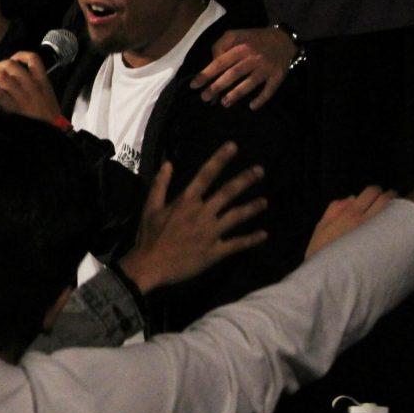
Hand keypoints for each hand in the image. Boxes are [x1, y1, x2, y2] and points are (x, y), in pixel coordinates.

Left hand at [0, 51, 63, 123]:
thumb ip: (34, 82)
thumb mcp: (46, 94)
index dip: (20, 55)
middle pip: (11, 65)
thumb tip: (13, 74)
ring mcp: (22, 96)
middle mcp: (31, 86)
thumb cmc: (48, 114)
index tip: (14, 60)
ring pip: (2, 77)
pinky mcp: (13, 108)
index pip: (33, 59)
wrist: (50, 131)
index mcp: (42, 81)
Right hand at [119, 142, 267, 292]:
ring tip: (265, 201)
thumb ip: (160, 185)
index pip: (205, 175)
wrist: (150, 266)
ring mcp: (210, 233)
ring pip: (236, 217)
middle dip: (245, 180)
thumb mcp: (150, 207)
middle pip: (227, 193)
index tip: (233, 146)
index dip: (220, 159)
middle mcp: (202, 214)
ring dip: (251, 208)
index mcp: (186, 202)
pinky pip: (236, 244)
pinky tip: (263, 235)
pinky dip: (251, 240)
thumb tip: (168, 163)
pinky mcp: (214, 252)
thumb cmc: (149, 236)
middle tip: (260, 170)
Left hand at [190, 26, 295, 109]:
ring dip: (236, 94)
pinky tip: (252, 106)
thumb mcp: (237, 35)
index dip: (206, 74)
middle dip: (217, 87)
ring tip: (224, 103)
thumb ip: (222, 45)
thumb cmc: (254, 39)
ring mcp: (266, 68)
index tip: (194, 85)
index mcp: (241, 47)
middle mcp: (253, 57)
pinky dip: (261, 99)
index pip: (220, 62)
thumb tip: (212, 62)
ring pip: (250, 83)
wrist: (283, 39)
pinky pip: (269, 90)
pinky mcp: (277, 76)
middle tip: (205, 98)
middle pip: (233, 74)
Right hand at [305, 185, 395, 258]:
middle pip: (387, 199)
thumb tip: (352, 198)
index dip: (375, 191)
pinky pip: (397, 232)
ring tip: (396, 213)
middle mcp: (367, 222)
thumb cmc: (320, 253)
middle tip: (391, 200)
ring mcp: (378, 236)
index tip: (376, 194)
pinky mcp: (385, 249)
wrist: (328, 278)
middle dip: (390, 197)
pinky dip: (399, 226)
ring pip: (395, 214)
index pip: (371, 192)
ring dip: (397, 210)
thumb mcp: (321, 228)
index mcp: (350, 213)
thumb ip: (334, 209)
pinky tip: (396, 229)